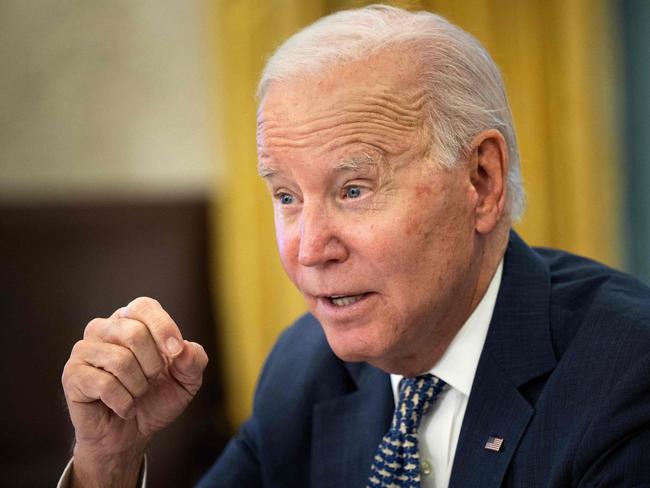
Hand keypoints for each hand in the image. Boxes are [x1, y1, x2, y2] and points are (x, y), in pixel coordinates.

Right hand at [61, 297, 208, 486]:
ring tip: (135, 394)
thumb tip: (184, 348)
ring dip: (138, 387)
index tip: (175, 352)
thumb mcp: (188, 379)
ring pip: (120, 360)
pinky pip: (105, 384)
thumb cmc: (157, 398)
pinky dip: (124, 402)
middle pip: (134, 333)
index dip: (162, 327)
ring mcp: (84, 350)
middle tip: (151, 380)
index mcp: (131, 320)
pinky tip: (123, 407)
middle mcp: (104, 328)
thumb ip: (194, 359)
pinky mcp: (72, 374)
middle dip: (153, 365)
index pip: (143, 306)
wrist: (132, 434)